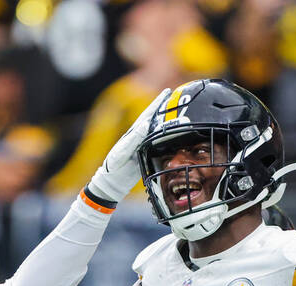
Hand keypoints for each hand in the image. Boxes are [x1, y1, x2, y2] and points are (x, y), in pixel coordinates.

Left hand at [87, 88, 171, 202]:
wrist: (113, 184)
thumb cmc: (113, 167)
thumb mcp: (122, 152)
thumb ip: (133, 139)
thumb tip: (146, 124)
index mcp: (134, 133)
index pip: (148, 115)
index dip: (157, 103)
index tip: (167, 92)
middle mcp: (140, 138)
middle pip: (156, 120)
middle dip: (165, 109)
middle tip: (178, 98)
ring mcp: (145, 147)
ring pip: (160, 132)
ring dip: (170, 123)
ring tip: (182, 115)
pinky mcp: (148, 157)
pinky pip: (161, 146)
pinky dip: (169, 140)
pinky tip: (178, 137)